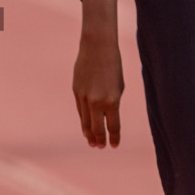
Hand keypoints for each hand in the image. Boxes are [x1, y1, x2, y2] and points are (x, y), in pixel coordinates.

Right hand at [73, 0, 123, 147]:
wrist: (97, 47)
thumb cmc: (113, 66)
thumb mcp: (118, 87)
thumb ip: (112, 104)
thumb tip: (105, 118)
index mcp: (112, 101)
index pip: (112, 127)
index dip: (113, 138)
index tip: (114, 145)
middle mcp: (96, 102)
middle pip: (97, 128)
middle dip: (99, 139)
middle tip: (100, 147)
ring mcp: (84, 97)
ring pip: (85, 121)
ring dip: (89, 133)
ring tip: (91, 141)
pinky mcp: (76, 91)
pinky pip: (80, 110)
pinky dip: (83, 120)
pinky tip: (85, 126)